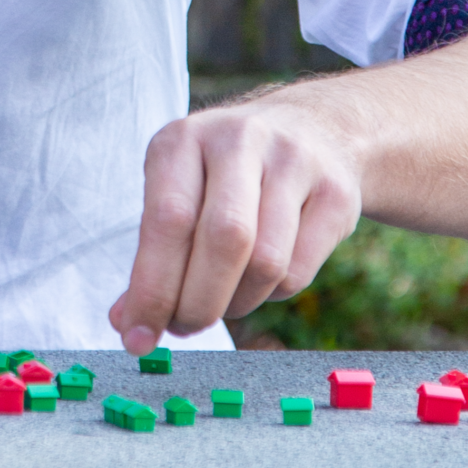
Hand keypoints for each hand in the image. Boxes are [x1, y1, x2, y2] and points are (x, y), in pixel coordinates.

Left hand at [109, 90, 362, 354]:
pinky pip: (298, 272)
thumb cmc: (227, 176)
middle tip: (184, 328)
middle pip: (224, 240)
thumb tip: (130, 323)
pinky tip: (262, 277)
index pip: (167, 220)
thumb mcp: (181, 192)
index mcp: (185, 139)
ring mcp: (295, 162)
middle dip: (198, 304)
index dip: (152, 288)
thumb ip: (152, 254)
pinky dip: (271, 294)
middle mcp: (241, 140)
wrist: (316, 129)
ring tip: (223, 299)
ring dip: (237, 303)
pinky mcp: (336, 193)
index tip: (137, 338)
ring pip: (265, 263)